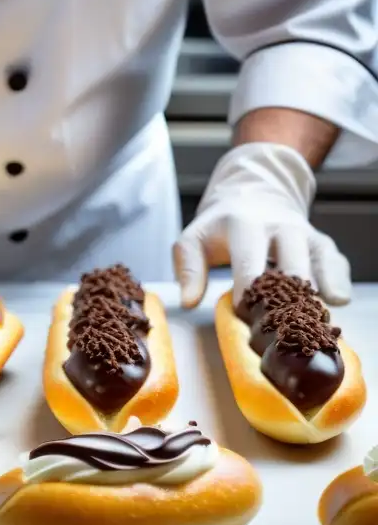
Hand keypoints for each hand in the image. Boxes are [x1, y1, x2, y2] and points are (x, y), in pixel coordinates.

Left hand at [173, 142, 350, 307]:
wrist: (253, 196)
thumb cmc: (220, 227)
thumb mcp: (193, 239)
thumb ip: (188, 269)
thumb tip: (189, 302)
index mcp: (246, 225)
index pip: (250, 262)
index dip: (249, 292)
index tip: (244, 315)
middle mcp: (282, 228)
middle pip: (293, 266)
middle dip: (287, 299)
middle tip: (276, 328)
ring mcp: (307, 236)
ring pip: (319, 268)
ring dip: (311, 298)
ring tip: (303, 324)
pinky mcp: (323, 246)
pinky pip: (336, 267)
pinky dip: (335, 287)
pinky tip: (331, 304)